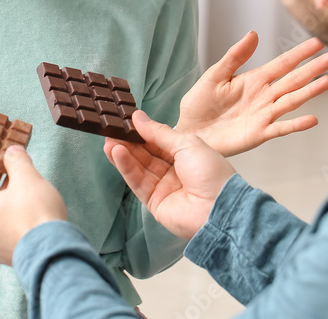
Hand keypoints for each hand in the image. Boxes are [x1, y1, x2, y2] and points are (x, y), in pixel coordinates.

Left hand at [0, 146, 66, 264]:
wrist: (55, 254)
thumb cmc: (35, 217)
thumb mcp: (27, 178)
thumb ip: (16, 161)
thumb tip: (12, 153)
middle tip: (5, 166)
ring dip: (0, 197)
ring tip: (20, 182)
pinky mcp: (5, 254)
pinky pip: (0, 230)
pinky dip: (8, 214)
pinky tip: (26, 204)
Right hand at [105, 111, 234, 239]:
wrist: (218, 210)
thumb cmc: (212, 174)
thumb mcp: (187, 144)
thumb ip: (159, 132)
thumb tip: (138, 118)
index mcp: (187, 155)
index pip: (159, 141)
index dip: (142, 131)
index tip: (126, 121)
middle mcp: (174, 171)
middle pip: (146, 154)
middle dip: (129, 142)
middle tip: (112, 129)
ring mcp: (163, 187)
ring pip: (138, 167)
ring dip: (123, 153)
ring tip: (109, 140)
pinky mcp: (154, 202)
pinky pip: (137, 182)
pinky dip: (125, 167)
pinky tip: (116, 153)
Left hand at [175, 32, 327, 155]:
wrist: (188, 131)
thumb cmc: (199, 103)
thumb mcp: (214, 75)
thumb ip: (234, 56)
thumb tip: (253, 33)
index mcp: (254, 80)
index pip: (282, 63)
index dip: (300, 53)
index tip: (318, 43)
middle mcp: (264, 96)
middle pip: (293, 80)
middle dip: (313, 69)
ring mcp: (264, 115)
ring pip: (292, 101)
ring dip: (311, 91)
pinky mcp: (259, 134)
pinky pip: (281, 128)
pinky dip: (296, 125)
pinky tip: (312, 119)